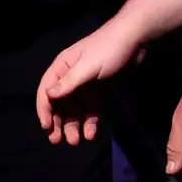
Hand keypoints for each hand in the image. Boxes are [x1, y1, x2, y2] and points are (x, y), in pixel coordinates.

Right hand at [36, 20, 145, 145]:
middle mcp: (70, 77)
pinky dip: (91, 122)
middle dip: (58, 123)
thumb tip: (48, 95)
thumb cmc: (109, 49)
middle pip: (60, 104)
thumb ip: (68, 83)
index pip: (46, 92)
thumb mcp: (87, 67)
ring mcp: (86, 85)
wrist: (137, 39)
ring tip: (75, 142)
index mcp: (61, 68)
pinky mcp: (101, 90)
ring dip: (74, 126)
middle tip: (58, 141)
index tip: (47, 127)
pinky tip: (92, 134)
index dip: (44, 110)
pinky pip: (93, 109)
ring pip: (76, 110)